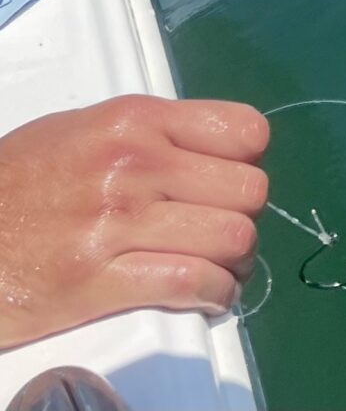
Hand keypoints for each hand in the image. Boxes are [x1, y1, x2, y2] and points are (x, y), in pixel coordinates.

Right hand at [0, 95, 269, 350]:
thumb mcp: (81, 132)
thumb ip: (150, 136)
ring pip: (233, 238)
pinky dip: (213, 296)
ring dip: (234, 263)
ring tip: (213, 269)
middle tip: (218, 234)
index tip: (225, 185)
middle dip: (243, 218)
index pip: (246, 132)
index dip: (246, 164)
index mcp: (134, 120)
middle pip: (249, 191)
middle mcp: (134, 164)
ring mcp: (116, 222)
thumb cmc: (16, 184)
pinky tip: (202, 298)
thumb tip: (212, 153)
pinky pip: (193, 284)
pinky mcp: (98, 280)